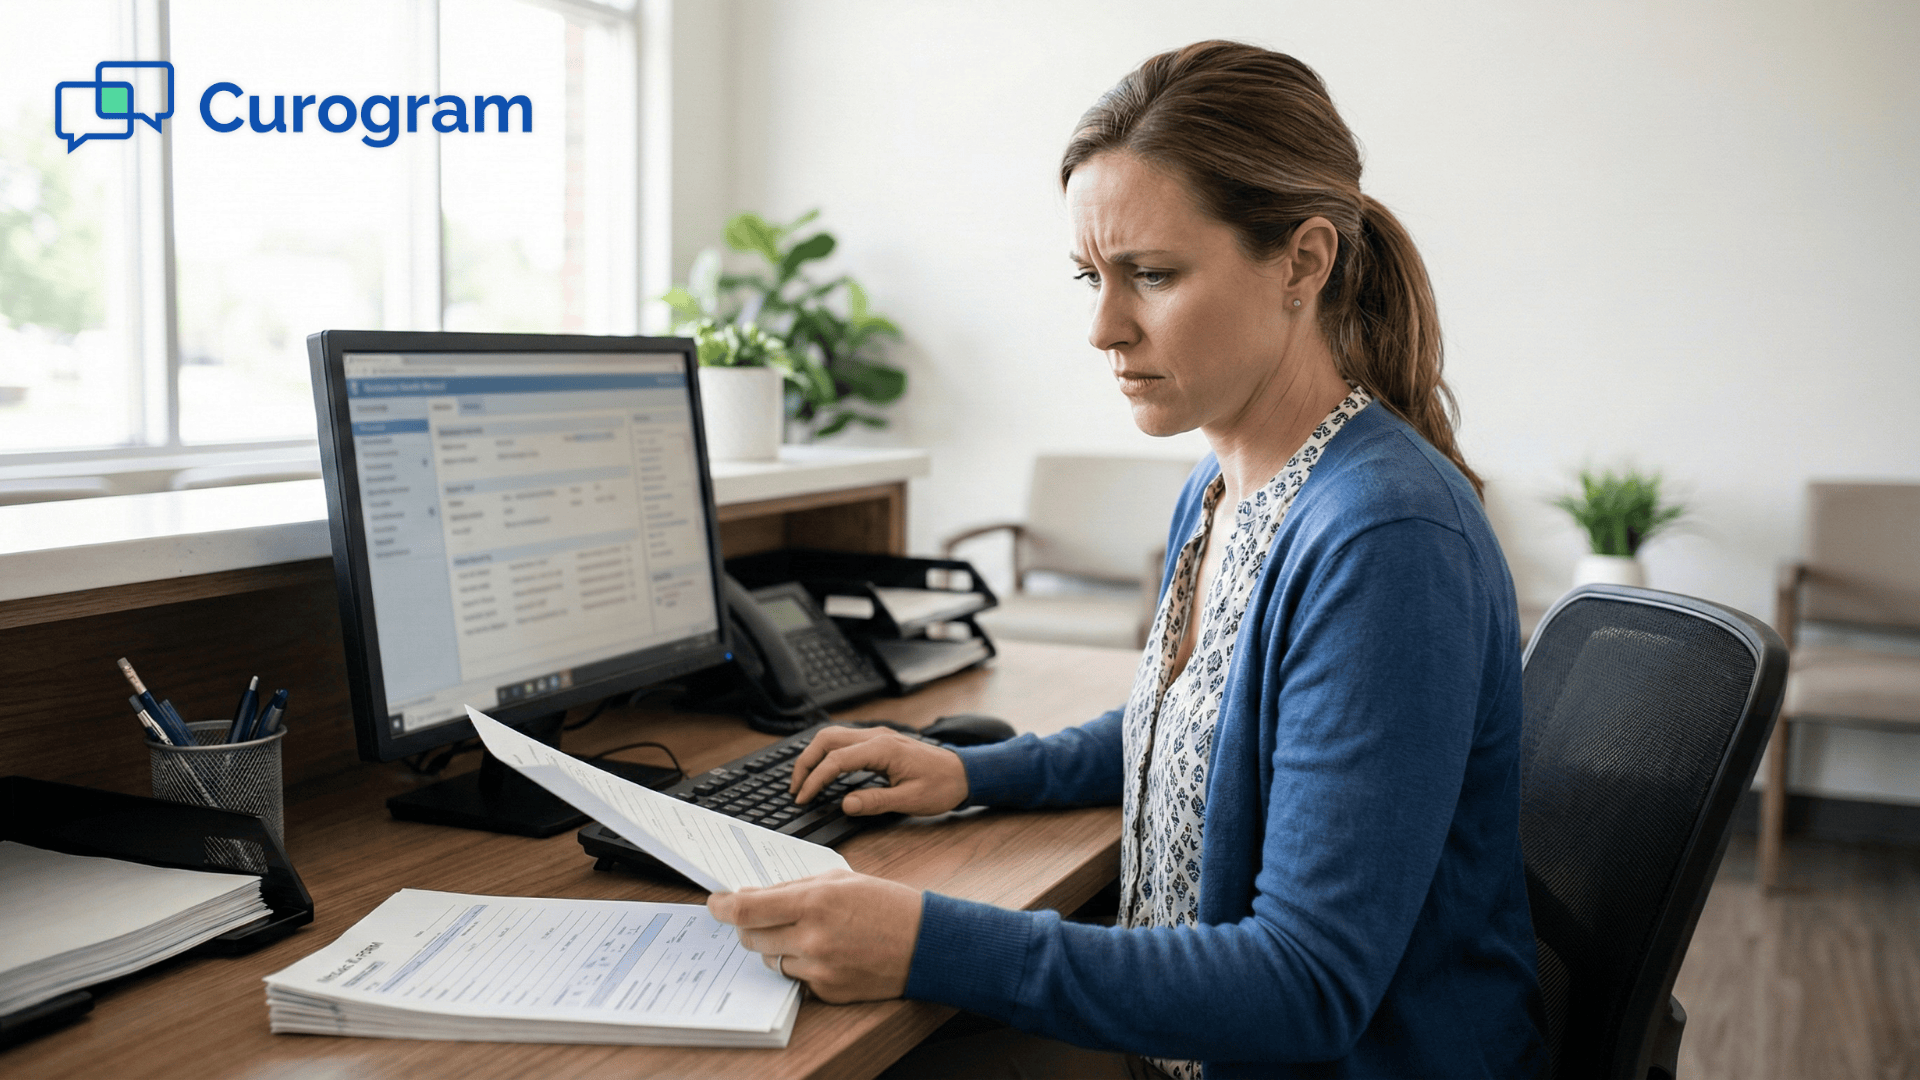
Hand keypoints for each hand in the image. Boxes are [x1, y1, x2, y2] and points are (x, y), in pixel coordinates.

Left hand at [708, 869, 921, 1002]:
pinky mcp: (827, 991)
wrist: (925, 943)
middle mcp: (812, 937)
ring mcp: (819, 968)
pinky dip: (801, 965)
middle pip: (751, 937)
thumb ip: (793, 888)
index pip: (747, 909)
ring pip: (771, 960)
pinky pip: (796, 978)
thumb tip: (753, 895)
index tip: (715, 904)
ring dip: (777, 946)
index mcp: (815, 902)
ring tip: (806, 934)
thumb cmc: (886, 905)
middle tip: (761, 917)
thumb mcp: (841, 879)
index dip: (723, 907)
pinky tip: (827, 953)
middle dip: (749, 926)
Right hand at [790, 725, 969, 816]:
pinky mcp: (879, 741)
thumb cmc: (942, 786)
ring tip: (804, 780)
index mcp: (882, 748)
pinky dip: (827, 753)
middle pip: (826, 739)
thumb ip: (875, 801)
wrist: (964, 773)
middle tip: (795, 788)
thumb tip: (845, 804)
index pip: (836, 760)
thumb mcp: (910, 800)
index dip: (815, 780)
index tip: (803, 799)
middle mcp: (876, 736)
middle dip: (805, 762)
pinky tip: (823, 771)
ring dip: (814, 755)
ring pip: (833, 735)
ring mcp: (877, 736)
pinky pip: (844, 740)